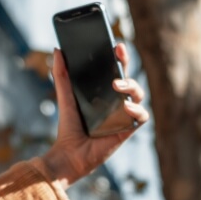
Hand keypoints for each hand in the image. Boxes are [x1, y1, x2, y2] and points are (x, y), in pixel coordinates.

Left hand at [41, 43, 149, 188]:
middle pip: (130, 78)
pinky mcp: (128, 129)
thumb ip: (61, 74)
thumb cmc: (69, 127)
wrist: (69, 153)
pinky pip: (142, 116)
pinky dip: (137, 110)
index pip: (116, 70)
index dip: (120, 57)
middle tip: (119, 54)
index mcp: (104, 93)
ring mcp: (124, 115)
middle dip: (127, 64)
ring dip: (132, 86)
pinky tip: (125, 106)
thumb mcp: (65, 96)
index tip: (116, 46)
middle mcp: (116, 102)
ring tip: (117, 85)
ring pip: (139, 95)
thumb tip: (58, 49)